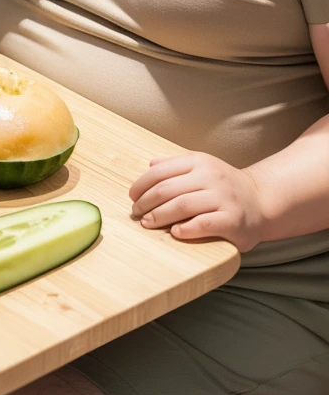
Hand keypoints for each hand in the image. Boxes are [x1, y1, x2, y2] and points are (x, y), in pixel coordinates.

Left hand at [129, 152, 263, 251]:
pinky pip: (203, 224)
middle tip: (136, 213)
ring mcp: (223, 198)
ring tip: (148, 223)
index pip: (161, 171)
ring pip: (181, 205)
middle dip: (146, 202)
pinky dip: (185, 229)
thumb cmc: (225, 186)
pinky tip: (175, 232)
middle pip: (167, 189)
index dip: (142, 184)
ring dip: (159, 216)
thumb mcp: (203, 168)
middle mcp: (211, 177)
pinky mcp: (232, 220)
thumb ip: (176, 165)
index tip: (132, 196)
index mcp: (200, 162)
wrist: (262, 201)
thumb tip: (151, 163)